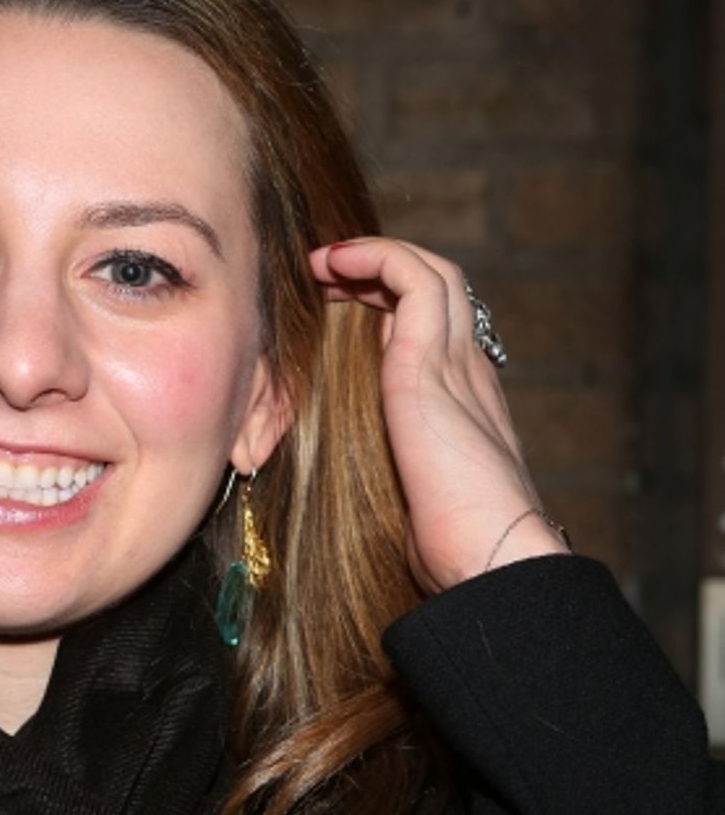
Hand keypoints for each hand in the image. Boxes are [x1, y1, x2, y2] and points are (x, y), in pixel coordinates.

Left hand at [308, 237, 568, 592]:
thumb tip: (350, 485)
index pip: (440, 332)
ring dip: (375, 257)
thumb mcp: (412, 498)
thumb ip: (394, 474)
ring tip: (325, 262)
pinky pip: (414, 280)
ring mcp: (457, 365)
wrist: (488, 558)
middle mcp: (469, 375)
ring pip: (434, 274)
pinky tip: (336, 265)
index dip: (392, 309)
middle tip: (329, 276)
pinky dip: (376, 258)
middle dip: (383, 273)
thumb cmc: (448, 550)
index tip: (344, 309)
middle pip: (441, 291)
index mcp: (467, 405)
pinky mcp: (431, 364)